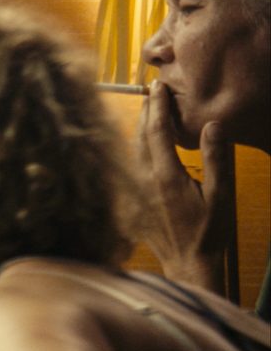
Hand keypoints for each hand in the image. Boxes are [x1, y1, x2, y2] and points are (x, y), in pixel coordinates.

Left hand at [137, 88, 232, 294]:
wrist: (188, 264)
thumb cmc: (209, 232)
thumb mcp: (221, 195)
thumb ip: (217, 158)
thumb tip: (213, 125)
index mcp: (165, 176)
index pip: (158, 131)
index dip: (158, 106)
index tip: (159, 87)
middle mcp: (143, 181)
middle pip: (140, 137)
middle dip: (146, 112)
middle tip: (152, 92)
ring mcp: (134, 192)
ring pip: (131, 151)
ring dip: (139, 129)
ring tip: (148, 111)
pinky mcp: (131, 201)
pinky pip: (129, 168)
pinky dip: (135, 149)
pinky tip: (142, 145)